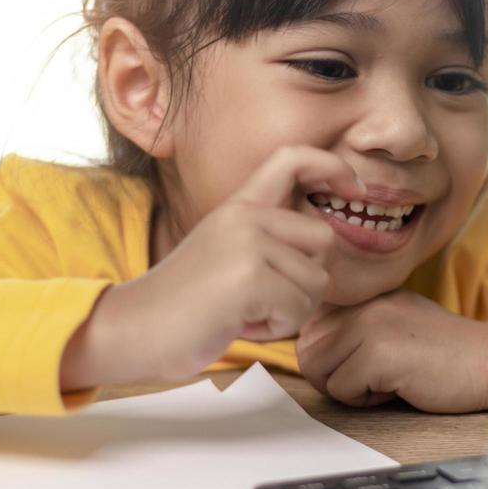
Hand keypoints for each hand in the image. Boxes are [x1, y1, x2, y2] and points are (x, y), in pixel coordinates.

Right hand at [60, 146, 365, 388]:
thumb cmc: (185, 306)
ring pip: (316, 284)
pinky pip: (298, 310)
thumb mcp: (226, 255)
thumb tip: (325, 247)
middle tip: (263, 299)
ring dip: (288, 313)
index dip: (332, 167)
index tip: (356, 188)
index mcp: (238, 206)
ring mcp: (246, 243)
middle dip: (307, 282)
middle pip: (324, 240)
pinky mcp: (248, 277)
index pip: (292, 159)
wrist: (131, 329)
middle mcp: (244, 216)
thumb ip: (268, 242)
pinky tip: (238, 323)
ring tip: (243, 311)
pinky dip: (275, 328)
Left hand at [295, 289, 487, 413]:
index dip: (331, 358)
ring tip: (387, 380)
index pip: (310, 329)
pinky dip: (366, 401)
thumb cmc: (446, 354)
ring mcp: (370, 324)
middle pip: (308, 351)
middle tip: (374, 377)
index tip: (365, 363)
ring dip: (348, 388)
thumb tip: (311, 350)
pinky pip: (341, 390)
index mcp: (366, 295)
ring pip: (318, 371)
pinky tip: (398, 387)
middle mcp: (364, 303)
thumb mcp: (396, 323)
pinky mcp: (378, 353)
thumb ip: (354, 327)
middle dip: (333, 375)